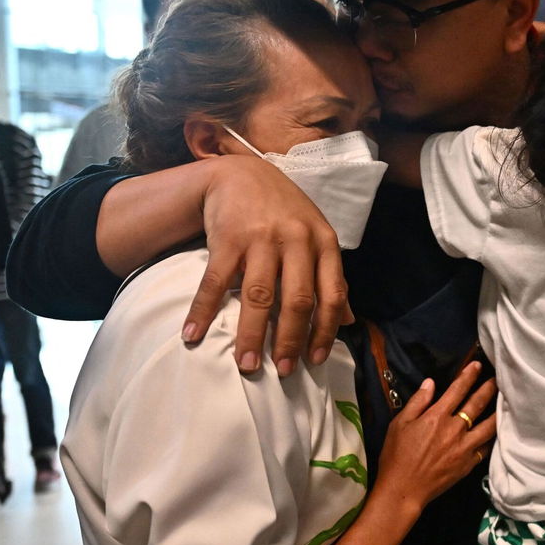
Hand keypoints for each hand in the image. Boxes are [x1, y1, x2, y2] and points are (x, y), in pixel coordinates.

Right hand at [183, 155, 353, 375]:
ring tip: (246, 364)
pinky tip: (193, 334)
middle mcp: (297, 239)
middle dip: (289, 341)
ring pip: (259, 296)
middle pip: (297, 300)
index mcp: (323, 242)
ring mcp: (262, 238)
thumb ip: (331, 277)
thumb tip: (350, 320)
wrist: (241, 174)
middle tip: (282, 371)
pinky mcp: (228, 237)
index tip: (315, 360)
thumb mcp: (316, 237)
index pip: (332, 294)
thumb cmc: (284, 212)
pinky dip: (203, 311)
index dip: (325, 331)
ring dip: (250, 335)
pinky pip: (215, 281)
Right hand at [376, 361, 496, 512]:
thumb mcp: (400, 424)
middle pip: (477, 404)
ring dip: (498, 412)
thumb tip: (430, 383)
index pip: (458, 390)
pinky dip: (493, 437)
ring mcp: (464, 447)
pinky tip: (498, 431)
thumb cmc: (397, 455)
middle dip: (488, 389)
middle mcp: (454, 429)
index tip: (478, 365)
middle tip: (498, 378)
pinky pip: (486, 447)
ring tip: (506, 402)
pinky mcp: (469, 464)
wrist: (404, 489)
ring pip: (488, 426)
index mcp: (437, 416)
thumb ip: (417, 402)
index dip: (469, 376)